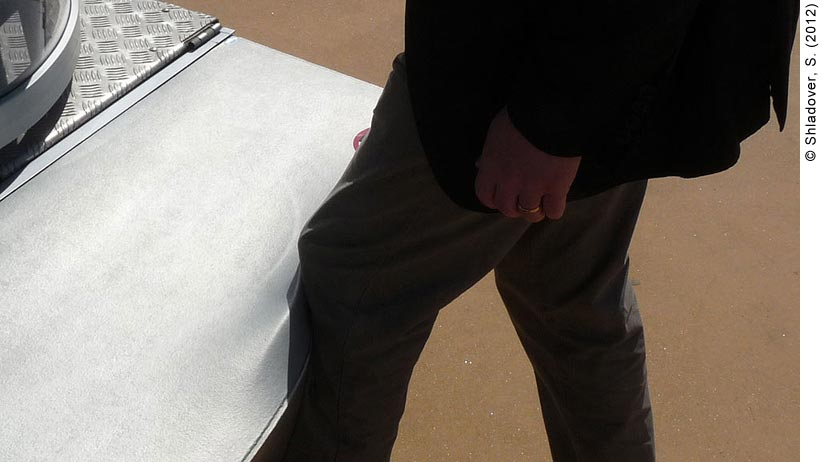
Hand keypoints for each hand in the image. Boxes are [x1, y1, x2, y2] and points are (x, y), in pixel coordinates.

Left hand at [474, 107, 580, 222]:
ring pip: (529, 214)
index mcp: (492, 166)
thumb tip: (479, 165)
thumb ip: (489, 152)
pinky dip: (554, 209)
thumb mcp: (497, 131)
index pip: (484, 195)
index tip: (500, 197)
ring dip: (534, 212)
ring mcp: (533, 186)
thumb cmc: (522, 116)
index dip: (492, 199)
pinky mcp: (556, 187)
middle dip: (514, 208)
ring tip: (541, 205)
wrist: (551, 111)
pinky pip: (554, 211)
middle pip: (506, 209)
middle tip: (522, 202)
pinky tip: (556, 201)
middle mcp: (509, 181)